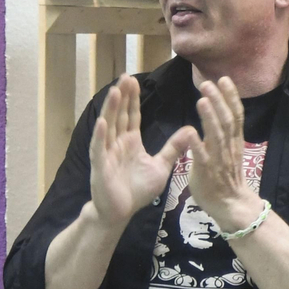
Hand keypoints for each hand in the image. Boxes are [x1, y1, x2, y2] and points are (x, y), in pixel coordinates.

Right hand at [86, 75, 189, 229]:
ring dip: (111, 109)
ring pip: (109, 127)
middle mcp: (117, 143)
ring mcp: (107, 153)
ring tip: (114, 91)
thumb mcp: (161, 166)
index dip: (132, 99)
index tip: (134, 80)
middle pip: (120, 115)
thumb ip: (173, 148)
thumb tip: (189, 129)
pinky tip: (103, 122)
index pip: (132, 115)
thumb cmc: (137, 190)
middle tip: (125, 76)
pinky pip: (100, 149)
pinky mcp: (100, 166)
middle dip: (122, 96)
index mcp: (130, 142)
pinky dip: (101, 136)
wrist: (120, 212)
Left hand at [186, 77, 262, 234]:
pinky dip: (197, 143)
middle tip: (209, 82)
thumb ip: (222, 132)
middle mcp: (229, 147)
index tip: (224, 78)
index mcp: (234, 141)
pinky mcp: (208, 172)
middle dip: (219, 100)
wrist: (231, 205)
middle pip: (227, 120)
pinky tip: (190, 131)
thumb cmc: (225, 177)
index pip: (235, 114)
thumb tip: (218, 112)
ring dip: (210, 116)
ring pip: (217, 135)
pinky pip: (203, 157)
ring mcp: (219, 159)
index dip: (231, 96)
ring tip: (203, 99)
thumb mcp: (228, 151)